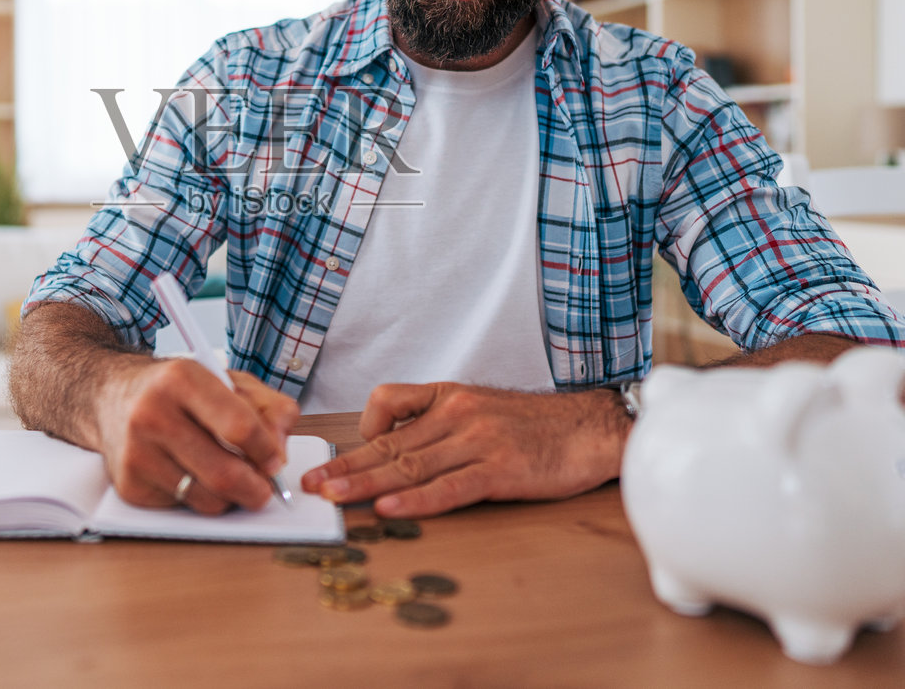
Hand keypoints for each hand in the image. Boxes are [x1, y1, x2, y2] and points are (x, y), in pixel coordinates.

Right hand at [96, 358, 299, 514]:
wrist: (110, 396)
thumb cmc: (174, 389)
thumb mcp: (225, 379)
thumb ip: (267, 406)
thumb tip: (281, 447)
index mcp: (181, 379)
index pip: (239, 426)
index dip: (267, 450)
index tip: (275, 460)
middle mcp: (152, 415)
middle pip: (224, 473)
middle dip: (256, 488)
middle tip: (264, 487)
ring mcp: (137, 453)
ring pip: (206, 499)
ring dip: (229, 497)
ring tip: (228, 477)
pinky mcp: (129, 485)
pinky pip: (182, 508)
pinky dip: (198, 499)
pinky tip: (192, 476)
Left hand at [299, 382, 629, 517]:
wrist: (593, 428)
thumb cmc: (537, 425)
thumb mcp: (481, 406)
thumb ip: (438, 420)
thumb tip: (393, 445)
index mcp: (448, 397)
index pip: (386, 407)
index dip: (355, 436)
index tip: (333, 459)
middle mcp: (457, 415)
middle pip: (389, 443)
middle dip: (345, 467)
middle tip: (310, 485)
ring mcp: (478, 442)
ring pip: (409, 465)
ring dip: (365, 484)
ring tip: (334, 498)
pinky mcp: (500, 470)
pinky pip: (449, 488)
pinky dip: (416, 499)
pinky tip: (390, 507)